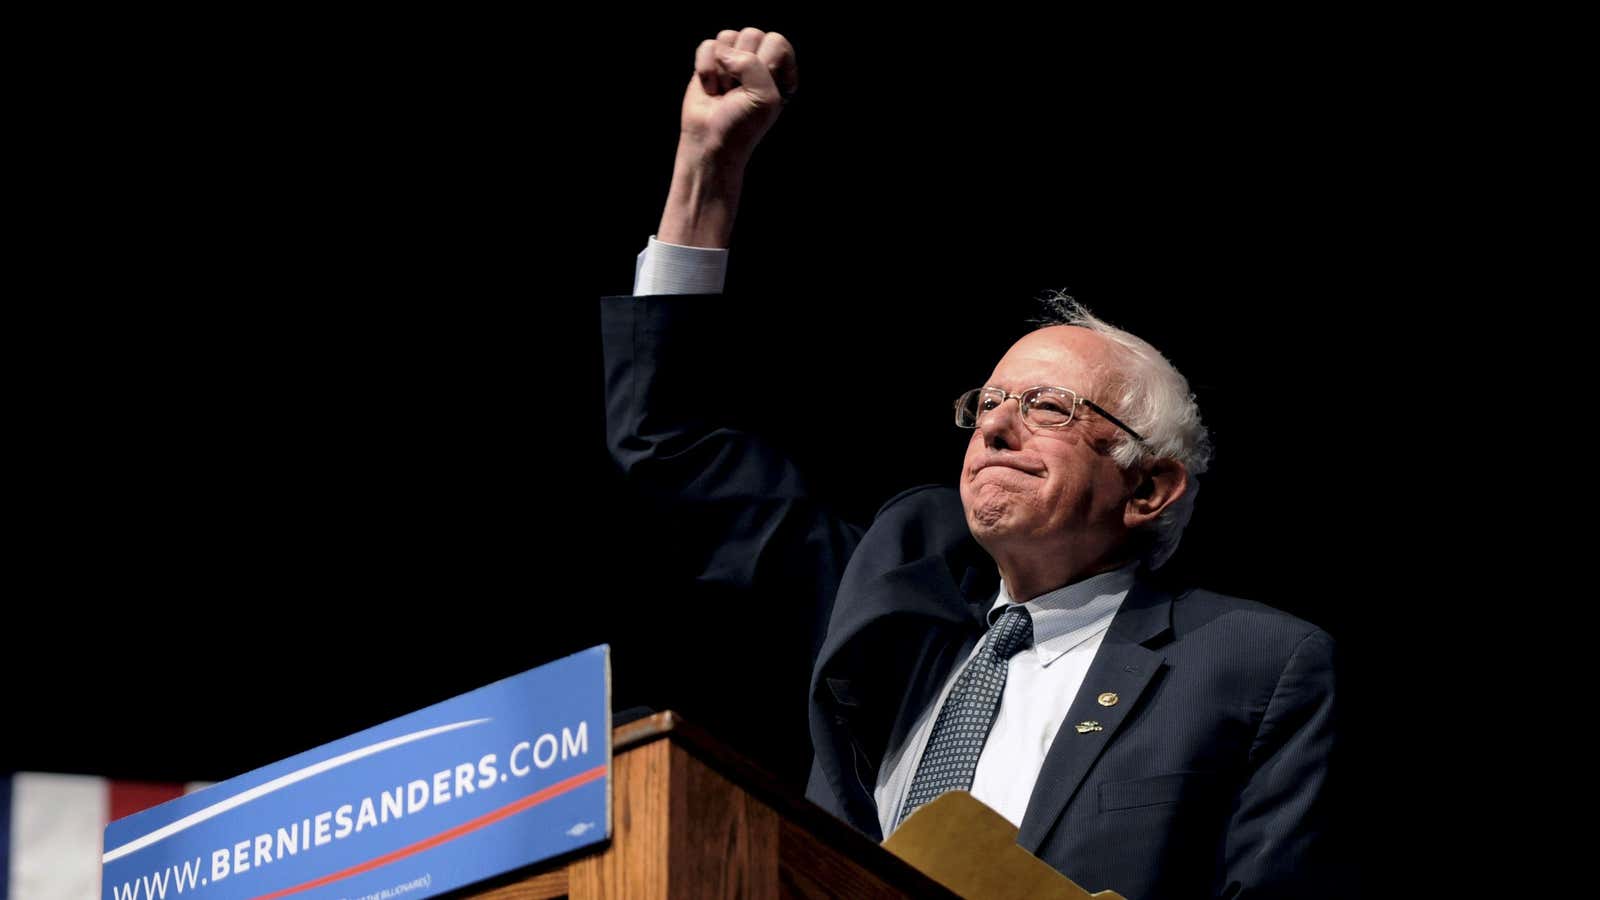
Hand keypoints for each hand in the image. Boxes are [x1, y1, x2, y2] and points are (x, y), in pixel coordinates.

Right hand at [680, 27, 798, 163]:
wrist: (710, 141)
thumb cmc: (742, 125)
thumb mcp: (763, 97)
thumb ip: (752, 65)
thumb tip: (723, 51)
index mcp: (782, 70)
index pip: (777, 42)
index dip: (766, 64)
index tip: (760, 91)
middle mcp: (760, 61)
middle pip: (752, 34)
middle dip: (741, 67)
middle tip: (738, 94)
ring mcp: (735, 59)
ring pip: (728, 36)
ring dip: (723, 70)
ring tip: (725, 91)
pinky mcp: (712, 61)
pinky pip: (708, 45)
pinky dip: (706, 68)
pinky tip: (710, 88)